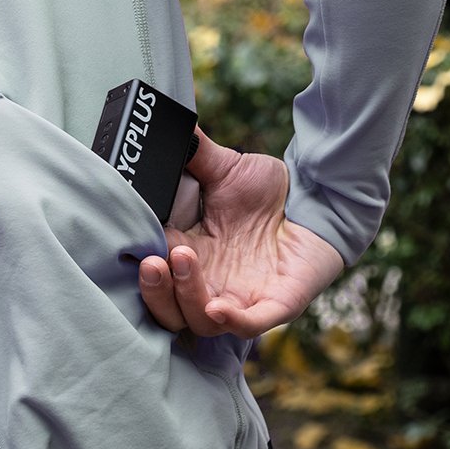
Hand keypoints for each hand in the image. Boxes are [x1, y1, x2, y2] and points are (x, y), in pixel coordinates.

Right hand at [138, 128, 343, 338]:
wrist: (317, 199)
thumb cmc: (268, 192)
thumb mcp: (226, 168)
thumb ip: (195, 153)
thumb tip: (168, 123)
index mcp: (190, 256)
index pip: (154, 274)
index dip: (140, 267)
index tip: (132, 246)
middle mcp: (209, 285)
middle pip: (167, 310)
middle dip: (155, 291)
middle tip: (154, 260)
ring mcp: (240, 299)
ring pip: (199, 322)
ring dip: (185, 296)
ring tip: (183, 260)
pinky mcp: (275, 305)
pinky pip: (247, 326)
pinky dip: (230, 321)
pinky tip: (217, 308)